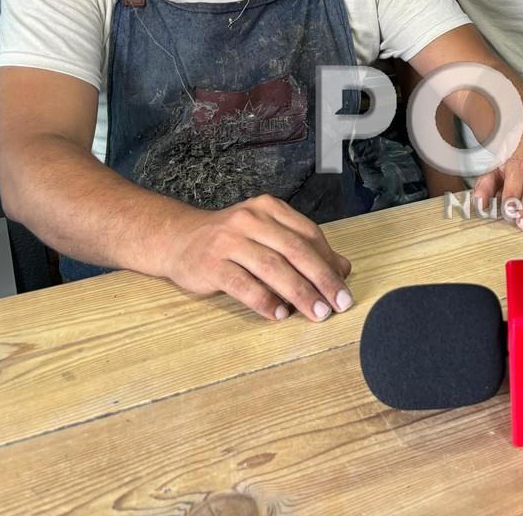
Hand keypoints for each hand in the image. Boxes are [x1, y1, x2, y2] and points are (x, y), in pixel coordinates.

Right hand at [162, 194, 352, 321]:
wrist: (178, 239)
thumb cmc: (231, 240)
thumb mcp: (268, 235)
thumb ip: (304, 248)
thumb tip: (343, 269)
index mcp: (269, 208)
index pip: (308, 234)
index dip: (329, 261)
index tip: (344, 286)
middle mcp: (250, 220)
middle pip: (295, 250)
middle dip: (322, 279)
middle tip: (339, 303)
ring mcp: (228, 241)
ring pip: (272, 267)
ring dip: (299, 293)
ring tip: (316, 313)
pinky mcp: (211, 264)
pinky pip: (243, 284)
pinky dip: (264, 300)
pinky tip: (279, 314)